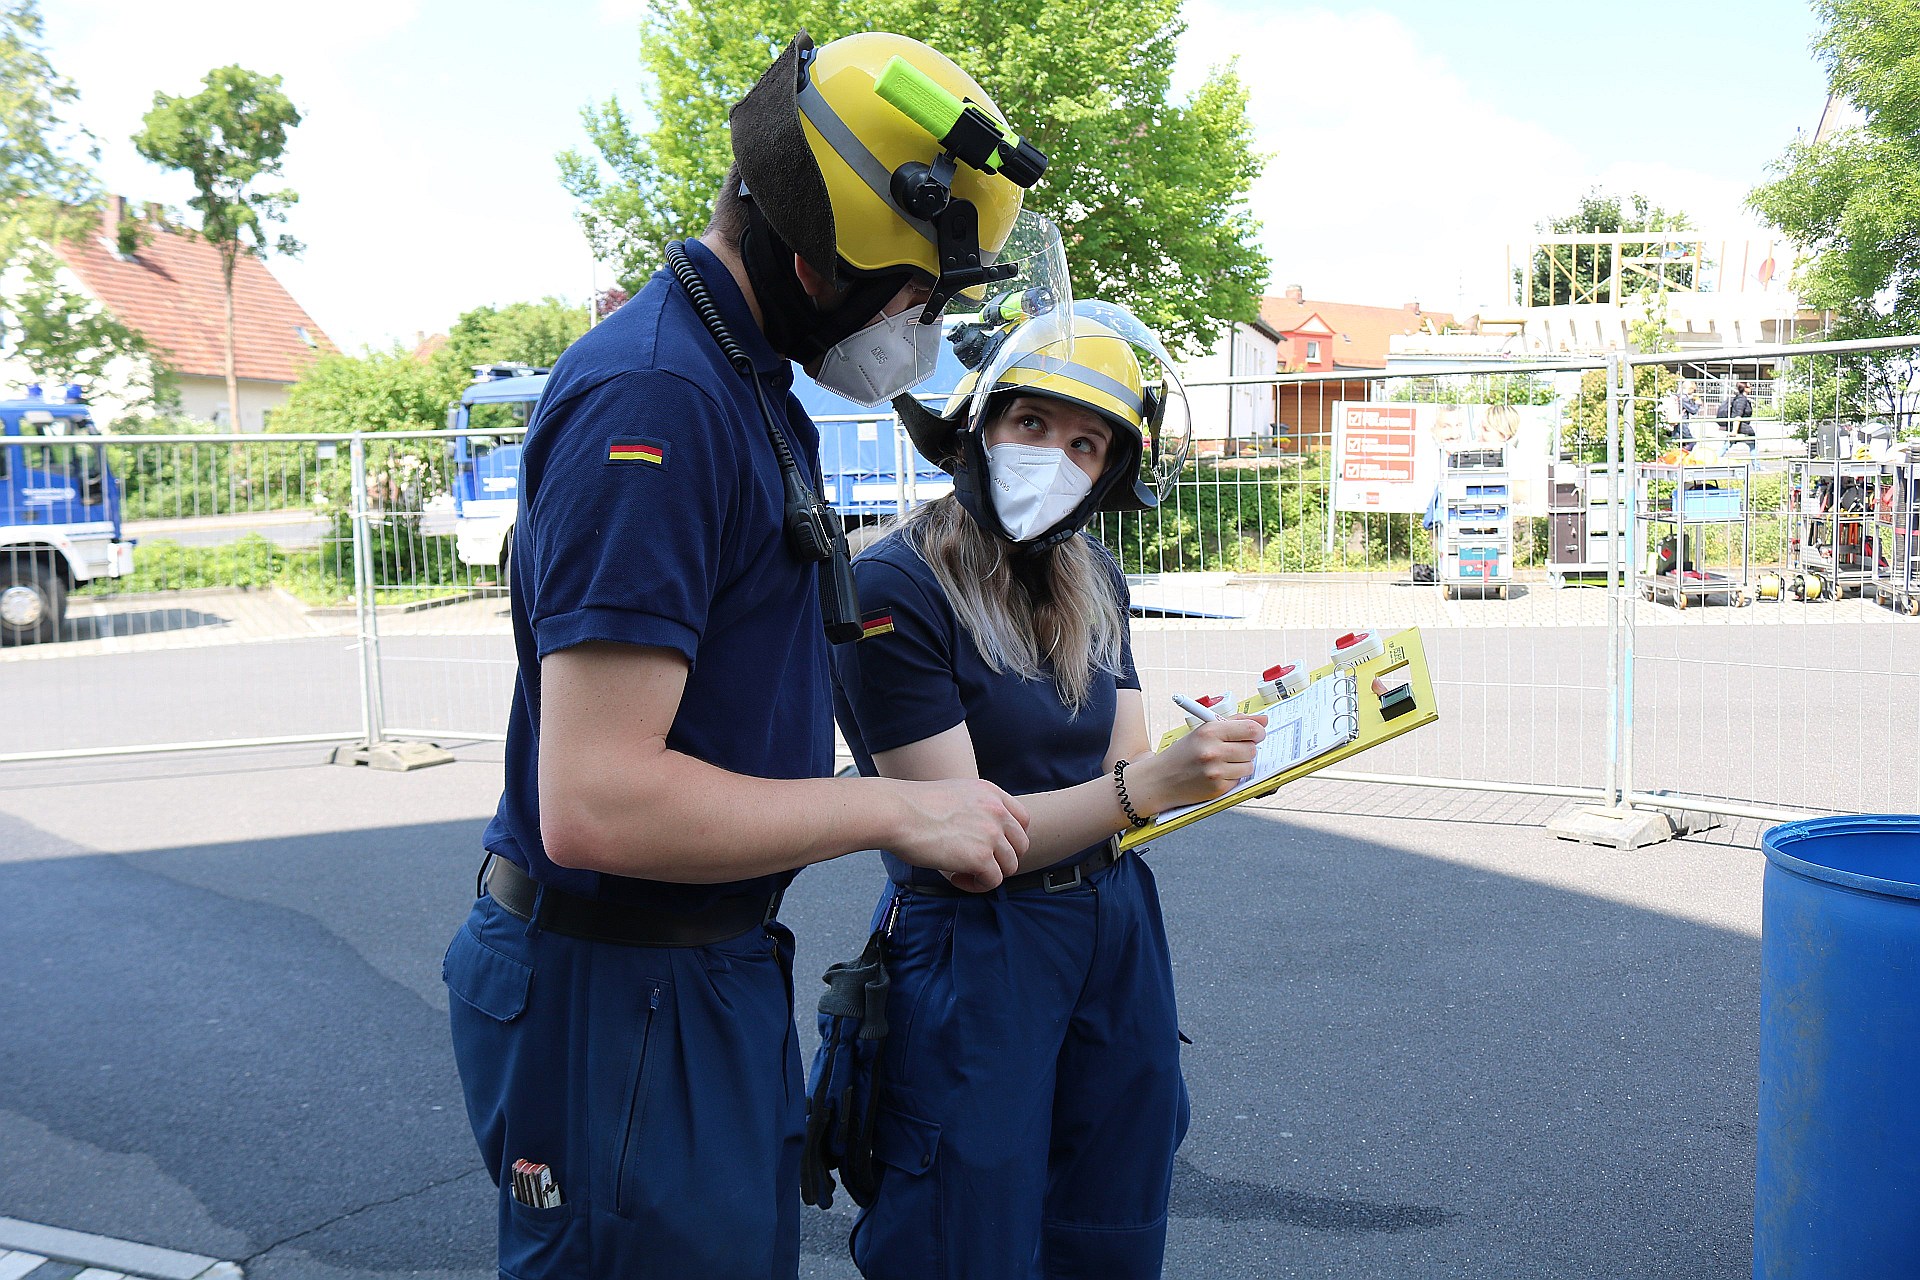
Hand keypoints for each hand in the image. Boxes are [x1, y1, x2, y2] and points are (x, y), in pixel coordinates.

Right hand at [888, 778, 1029, 890]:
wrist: (895, 812)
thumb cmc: (911, 806)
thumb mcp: (954, 794)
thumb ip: (975, 809)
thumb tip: (978, 836)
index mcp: (990, 792)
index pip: (1022, 820)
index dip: (1010, 839)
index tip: (992, 848)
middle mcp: (996, 811)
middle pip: (1021, 845)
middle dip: (1002, 859)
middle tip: (977, 864)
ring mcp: (991, 834)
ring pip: (1010, 866)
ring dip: (989, 874)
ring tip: (963, 873)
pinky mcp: (981, 857)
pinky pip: (993, 881)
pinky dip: (977, 886)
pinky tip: (956, 878)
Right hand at [1128, 714, 1266, 813]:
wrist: (1160, 780)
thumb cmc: (1183, 754)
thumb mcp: (1203, 731)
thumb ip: (1234, 722)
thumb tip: (1264, 720)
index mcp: (1209, 731)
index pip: (1250, 729)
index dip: (1258, 731)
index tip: (1257, 734)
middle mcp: (1212, 751)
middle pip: (1252, 749)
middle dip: (1247, 749)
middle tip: (1233, 750)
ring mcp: (1215, 771)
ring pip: (1249, 766)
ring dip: (1241, 764)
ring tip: (1223, 763)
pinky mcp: (1217, 788)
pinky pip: (1239, 780)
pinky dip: (1232, 777)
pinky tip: (1217, 774)